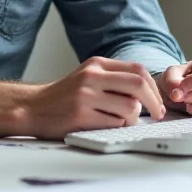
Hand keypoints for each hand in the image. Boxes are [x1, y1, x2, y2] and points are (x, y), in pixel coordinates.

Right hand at [23, 57, 165, 138]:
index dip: (153, 87)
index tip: (158, 102)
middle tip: (157, 114)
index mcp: (97, 64)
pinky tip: (104, 125)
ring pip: (130, 107)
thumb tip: (149, 94)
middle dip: (154, 102)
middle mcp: (92, 76)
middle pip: (138, 84)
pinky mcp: (81, 115)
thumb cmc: (66, 95)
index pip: (138, 69)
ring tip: (120, 121)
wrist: (34, 107)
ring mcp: (86, 95)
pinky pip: (114, 124)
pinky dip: (116, 127)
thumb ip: (114, 79)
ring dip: (133, 119)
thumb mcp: (88, 76)